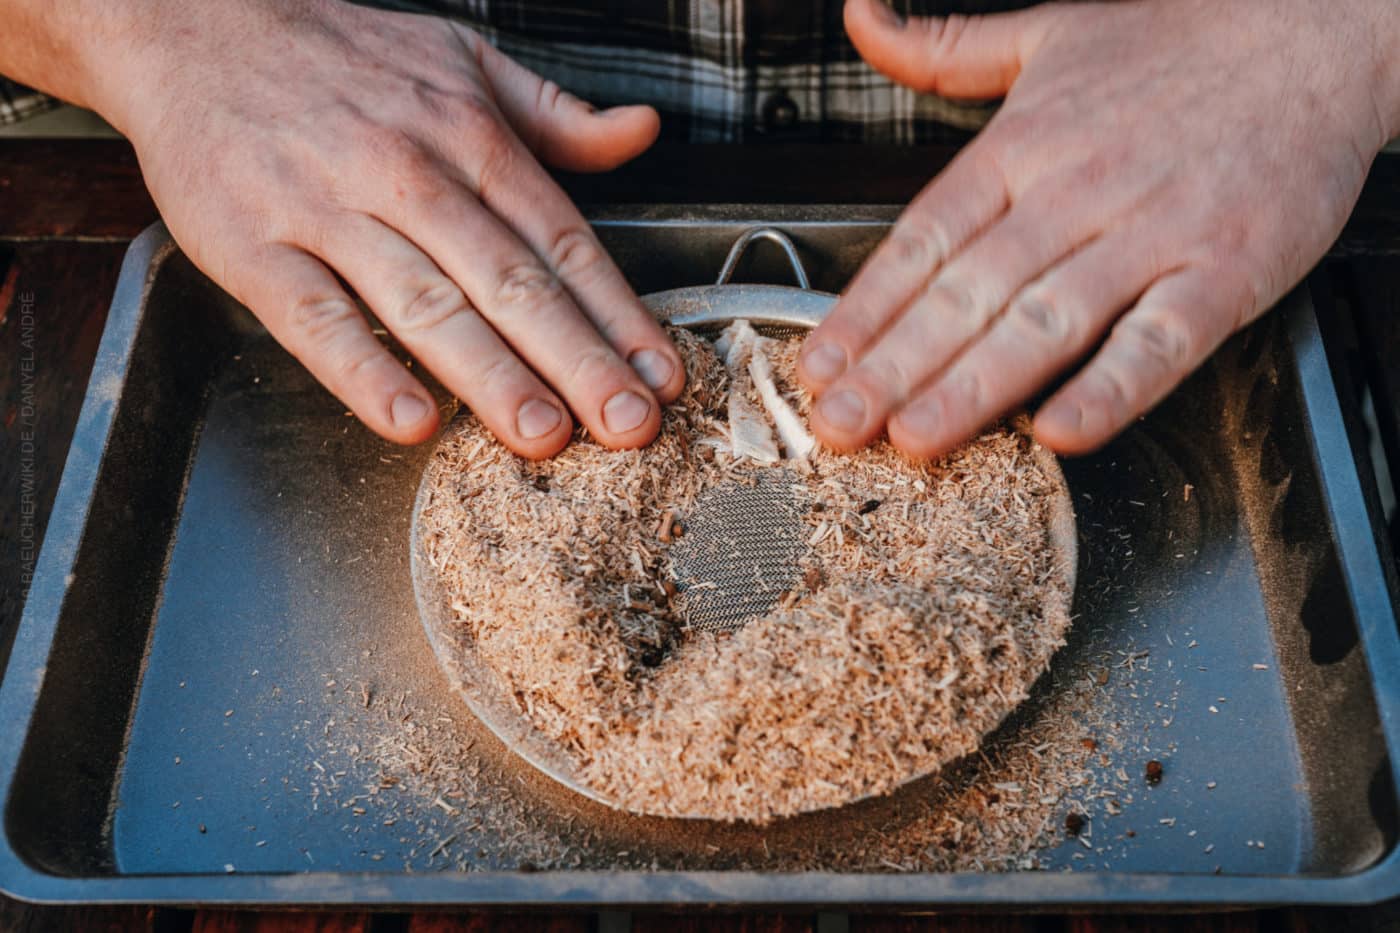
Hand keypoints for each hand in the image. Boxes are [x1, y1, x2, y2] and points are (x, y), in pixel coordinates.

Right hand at [98, 0, 683, 454]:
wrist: (193, 24)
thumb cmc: (340, 55)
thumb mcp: (462, 60)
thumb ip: (555, 113)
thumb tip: (640, 130)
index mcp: (468, 134)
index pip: (559, 238)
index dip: (617, 313)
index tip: (660, 374)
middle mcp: (408, 172)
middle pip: (508, 281)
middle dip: (577, 360)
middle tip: (628, 425)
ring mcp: (328, 211)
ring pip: (424, 304)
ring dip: (491, 376)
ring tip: (545, 435)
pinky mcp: (253, 246)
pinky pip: (315, 317)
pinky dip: (362, 371)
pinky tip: (411, 421)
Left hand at [800, 0, 1399, 455]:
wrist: (1321, 26)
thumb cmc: (1181, 41)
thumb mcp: (1047, 33)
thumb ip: (943, 48)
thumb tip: (861, 19)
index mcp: (1023, 143)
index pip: (923, 241)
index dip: (865, 310)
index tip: (821, 365)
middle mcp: (1075, 190)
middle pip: (968, 293)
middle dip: (895, 366)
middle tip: (841, 424)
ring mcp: (1152, 230)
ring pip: (1046, 322)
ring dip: (974, 386)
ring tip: (914, 438)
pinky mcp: (1226, 268)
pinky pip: (1161, 340)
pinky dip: (1112, 387)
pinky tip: (1060, 432)